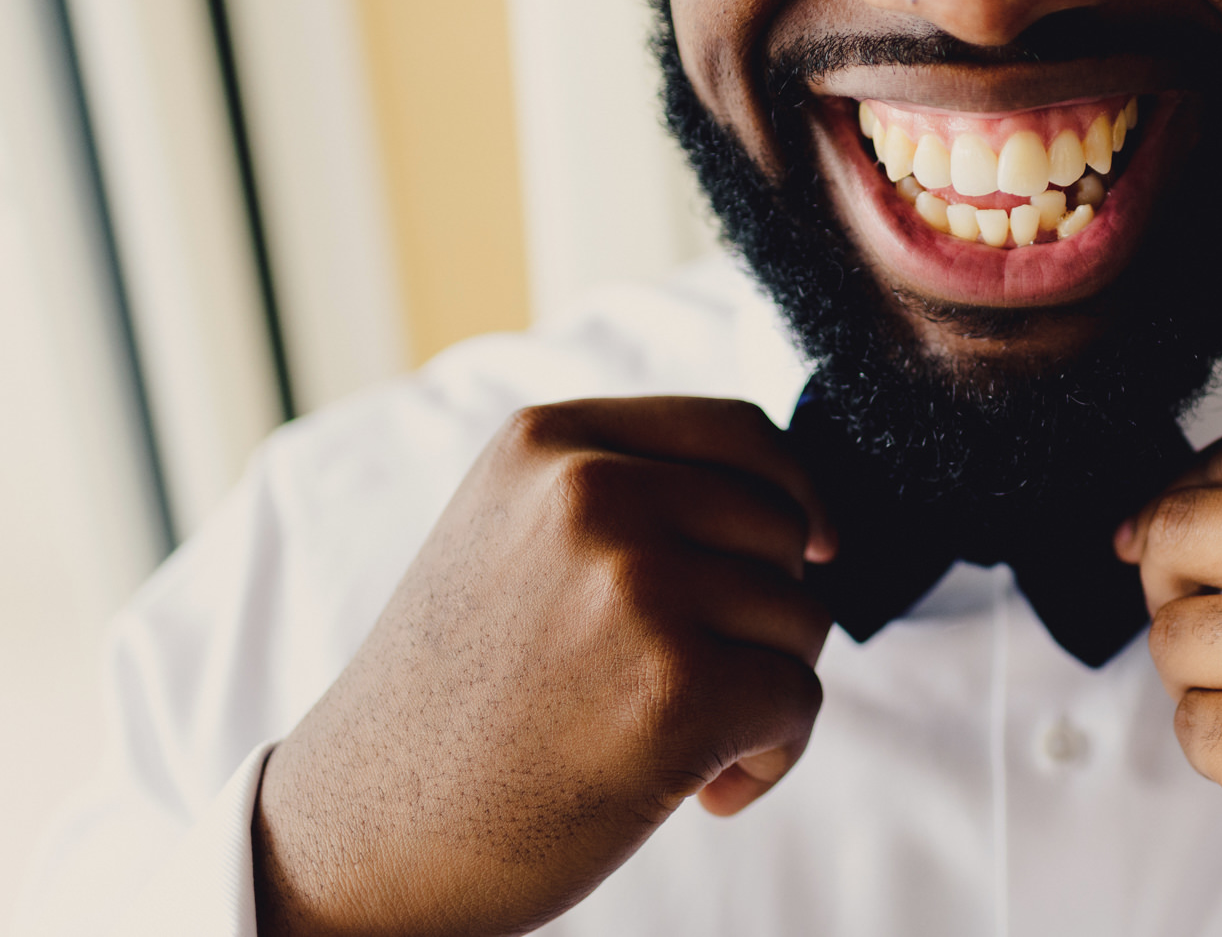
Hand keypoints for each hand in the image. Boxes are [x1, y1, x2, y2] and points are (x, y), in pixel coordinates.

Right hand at [253, 398, 835, 936]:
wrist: (359, 840)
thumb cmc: (455, 702)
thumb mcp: (513, 540)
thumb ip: (630, 495)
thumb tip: (801, 512)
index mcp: (548, 442)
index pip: (738, 429)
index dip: (794, 492)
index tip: (814, 549)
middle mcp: (592, 494)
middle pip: (780, 528)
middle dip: (765, 613)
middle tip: (688, 685)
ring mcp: (634, 586)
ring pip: (801, 617)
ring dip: (763, 691)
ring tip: (674, 741)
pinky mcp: (676, 689)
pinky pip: (798, 703)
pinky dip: (770, 759)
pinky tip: (700, 792)